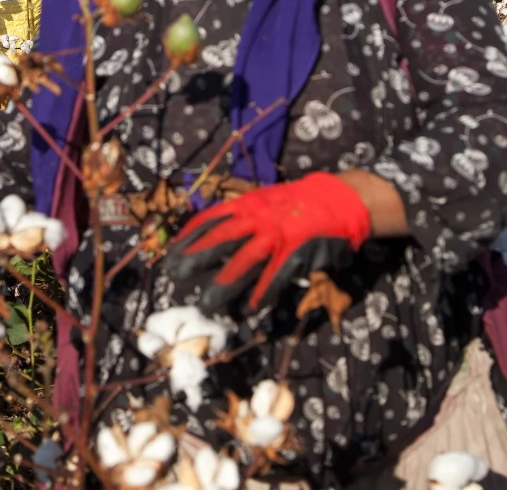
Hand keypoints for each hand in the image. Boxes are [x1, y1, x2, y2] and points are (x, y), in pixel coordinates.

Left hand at [163, 171, 370, 312]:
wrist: (336, 199)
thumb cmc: (293, 205)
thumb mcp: (262, 202)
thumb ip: (240, 218)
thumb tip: (209, 240)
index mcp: (247, 204)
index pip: (211, 219)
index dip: (189, 236)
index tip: (170, 252)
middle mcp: (259, 218)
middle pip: (221, 238)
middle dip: (196, 257)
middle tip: (173, 275)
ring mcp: (279, 235)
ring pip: (246, 261)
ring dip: (225, 283)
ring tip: (207, 304)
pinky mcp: (298, 252)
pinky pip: (277, 275)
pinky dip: (264, 292)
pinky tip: (250, 308)